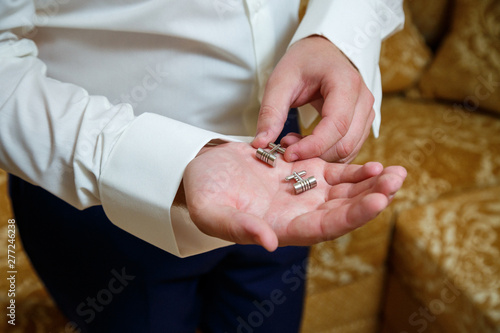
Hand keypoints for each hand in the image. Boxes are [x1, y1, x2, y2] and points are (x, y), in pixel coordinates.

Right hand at [183, 142, 405, 251]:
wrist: (202, 169)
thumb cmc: (202, 192)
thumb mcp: (211, 211)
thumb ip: (238, 228)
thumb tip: (270, 243)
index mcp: (281, 228)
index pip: (323, 228)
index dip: (351, 217)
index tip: (378, 202)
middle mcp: (299, 214)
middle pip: (343, 211)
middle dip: (372, 199)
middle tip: (396, 182)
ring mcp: (304, 192)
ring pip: (345, 192)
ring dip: (371, 185)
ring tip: (396, 173)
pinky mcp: (303, 170)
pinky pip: (336, 173)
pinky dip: (356, 171)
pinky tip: (376, 165)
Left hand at [252, 35, 374, 162]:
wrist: (323, 51)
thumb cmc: (304, 61)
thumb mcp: (280, 81)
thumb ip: (271, 112)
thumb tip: (261, 143)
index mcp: (346, 83)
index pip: (336, 125)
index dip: (313, 146)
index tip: (288, 153)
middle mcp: (363, 99)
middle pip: (345, 143)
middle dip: (314, 153)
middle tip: (286, 146)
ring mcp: (367, 112)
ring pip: (348, 150)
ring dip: (319, 155)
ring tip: (293, 141)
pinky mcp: (363, 123)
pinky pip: (349, 149)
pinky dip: (326, 153)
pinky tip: (306, 142)